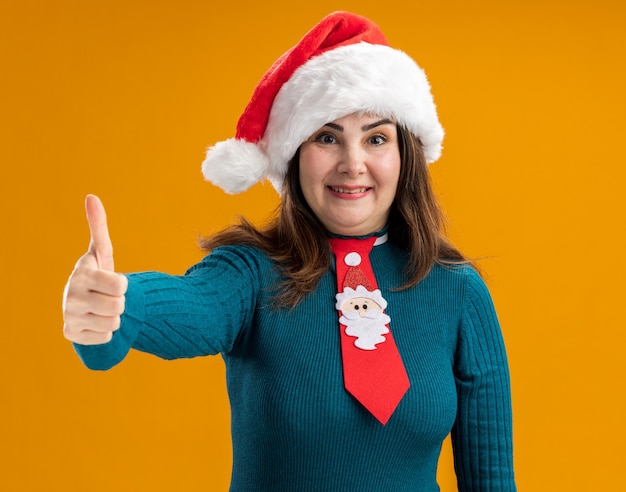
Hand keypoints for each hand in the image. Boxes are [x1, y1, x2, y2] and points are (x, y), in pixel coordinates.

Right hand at [63, 195, 127, 344]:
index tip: (113, 282)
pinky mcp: (71, 334)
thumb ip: (98, 226)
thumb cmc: (98, 275)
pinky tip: (95, 322)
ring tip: (102, 309)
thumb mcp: (101, 252)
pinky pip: (105, 338)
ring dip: (114, 318)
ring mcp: (69, 316)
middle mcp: (70, 296)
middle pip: (118, 306)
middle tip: (108, 298)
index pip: (120, 286)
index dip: (123, 285)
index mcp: (81, 274)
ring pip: (113, 324)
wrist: (86, 304)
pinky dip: (105, 332)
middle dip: (119, 302)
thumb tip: (91, 196)